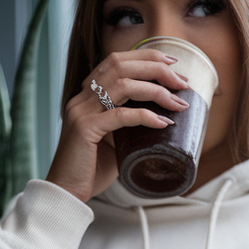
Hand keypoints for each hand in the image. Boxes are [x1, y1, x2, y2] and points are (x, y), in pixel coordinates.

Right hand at [45, 49, 191, 204]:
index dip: (145, 57)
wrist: (66, 192)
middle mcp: (82, 97)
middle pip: (121, 65)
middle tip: (182, 82)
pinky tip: (164, 123)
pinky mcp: (85, 129)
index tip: (171, 64)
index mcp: (87, 94)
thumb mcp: (113, 140)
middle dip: (155, 68)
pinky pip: (121, 115)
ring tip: (178, 103)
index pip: (116, 61)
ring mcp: (82, 111)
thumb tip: (161, 119)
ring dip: (155, 90)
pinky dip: (145, 116)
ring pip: (122, 84)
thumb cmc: (91, 169)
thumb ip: (129, 125)